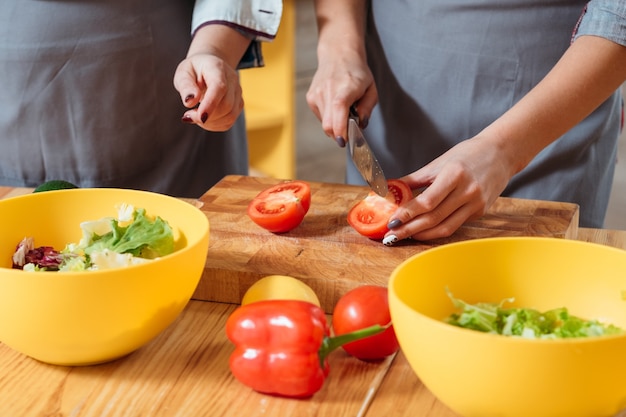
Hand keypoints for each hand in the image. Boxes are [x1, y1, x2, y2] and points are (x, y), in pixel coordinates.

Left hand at [173, 53, 243, 131]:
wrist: (209, 65)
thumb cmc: (194, 70)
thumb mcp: (183, 72)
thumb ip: (185, 86)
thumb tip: (190, 102)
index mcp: (217, 68)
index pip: (220, 88)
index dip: (211, 104)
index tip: (200, 118)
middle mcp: (232, 80)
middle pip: (226, 105)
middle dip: (207, 117)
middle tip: (188, 115)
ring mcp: (238, 93)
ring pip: (230, 116)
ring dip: (210, 123)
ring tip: (195, 116)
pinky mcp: (238, 104)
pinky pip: (229, 121)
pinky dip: (215, 125)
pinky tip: (204, 119)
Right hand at [305, 50, 377, 145]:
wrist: (338, 55)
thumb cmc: (356, 72)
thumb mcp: (371, 89)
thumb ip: (367, 109)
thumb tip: (360, 125)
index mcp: (345, 87)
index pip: (338, 111)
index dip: (340, 130)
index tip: (344, 141)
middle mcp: (327, 91)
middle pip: (328, 125)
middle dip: (339, 134)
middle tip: (349, 132)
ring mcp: (316, 95)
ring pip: (325, 124)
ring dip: (335, 125)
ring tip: (344, 111)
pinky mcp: (311, 98)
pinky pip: (321, 117)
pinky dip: (329, 118)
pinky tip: (335, 107)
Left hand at [385, 135, 515, 241]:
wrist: (501, 153)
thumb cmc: (468, 154)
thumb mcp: (438, 162)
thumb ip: (414, 179)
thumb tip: (390, 190)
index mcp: (454, 174)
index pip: (427, 201)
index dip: (408, 214)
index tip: (392, 221)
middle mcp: (467, 191)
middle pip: (434, 218)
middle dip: (409, 229)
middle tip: (391, 235)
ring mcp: (476, 204)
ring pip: (445, 227)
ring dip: (422, 235)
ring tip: (404, 236)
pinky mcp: (480, 212)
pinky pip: (455, 225)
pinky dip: (436, 230)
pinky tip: (423, 231)